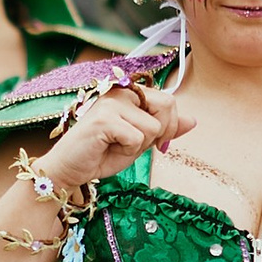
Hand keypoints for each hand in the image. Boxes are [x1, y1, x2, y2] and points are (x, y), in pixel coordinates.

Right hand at [51, 79, 191, 188]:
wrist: (69, 169)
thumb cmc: (101, 154)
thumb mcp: (140, 142)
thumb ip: (164, 129)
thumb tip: (193, 120)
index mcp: (129, 93)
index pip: (169, 101)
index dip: (169, 126)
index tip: (154, 142)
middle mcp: (120, 91)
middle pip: (167, 105)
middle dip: (159, 133)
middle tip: (133, 144)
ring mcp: (111, 102)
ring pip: (153, 126)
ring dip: (138, 146)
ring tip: (114, 146)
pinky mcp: (104, 118)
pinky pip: (137, 137)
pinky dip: (126, 151)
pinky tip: (107, 148)